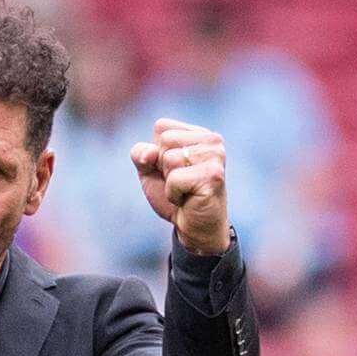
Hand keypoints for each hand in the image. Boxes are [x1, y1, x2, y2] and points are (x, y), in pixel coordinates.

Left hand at [132, 119, 230, 255]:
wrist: (193, 228)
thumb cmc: (175, 197)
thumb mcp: (149, 171)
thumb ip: (140, 154)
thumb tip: (149, 153)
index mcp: (198, 133)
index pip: (162, 127)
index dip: (156, 152)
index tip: (172, 170)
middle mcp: (211, 140)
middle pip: (165, 140)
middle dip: (163, 167)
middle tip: (180, 183)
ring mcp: (215, 156)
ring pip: (169, 159)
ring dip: (169, 182)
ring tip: (185, 190)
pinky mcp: (213, 176)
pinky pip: (175, 179)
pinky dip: (174, 194)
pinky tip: (188, 199)